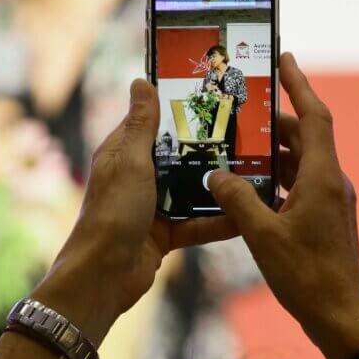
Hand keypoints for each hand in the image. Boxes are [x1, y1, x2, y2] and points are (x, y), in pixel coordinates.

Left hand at [31, 79, 236, 343]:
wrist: (104, 276)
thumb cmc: (112, 213)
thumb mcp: (130, 162)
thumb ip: (141, 125)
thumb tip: (141, 81)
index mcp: (123, 153)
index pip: (152, 121)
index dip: (179, 108)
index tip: (213, 96)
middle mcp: (137, 176)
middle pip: (178, 155)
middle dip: (208, 147)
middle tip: (247, 133)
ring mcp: (152, 206)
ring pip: (192, 189)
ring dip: (218, 186)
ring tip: (254, 173)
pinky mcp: (165, 233)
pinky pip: (197, 222)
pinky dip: (218, 221)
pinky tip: (244, 216)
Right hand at [207, 53, 358, 358]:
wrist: (342, 320)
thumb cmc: (307, 277)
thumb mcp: (262, 236)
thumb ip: (237, 199)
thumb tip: (216, 174)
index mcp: (323, 177)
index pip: (315, 116)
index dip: (299, 84)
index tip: (284, 57)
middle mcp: (331, 183)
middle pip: (305, 138)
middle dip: (275, 121)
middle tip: (243, 107)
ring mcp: (331, 203)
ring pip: (300, 165)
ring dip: (273, 154)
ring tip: (238, 145)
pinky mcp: (326, 222)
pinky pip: (299, 188)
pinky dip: (276, 181)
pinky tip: (249, 189)